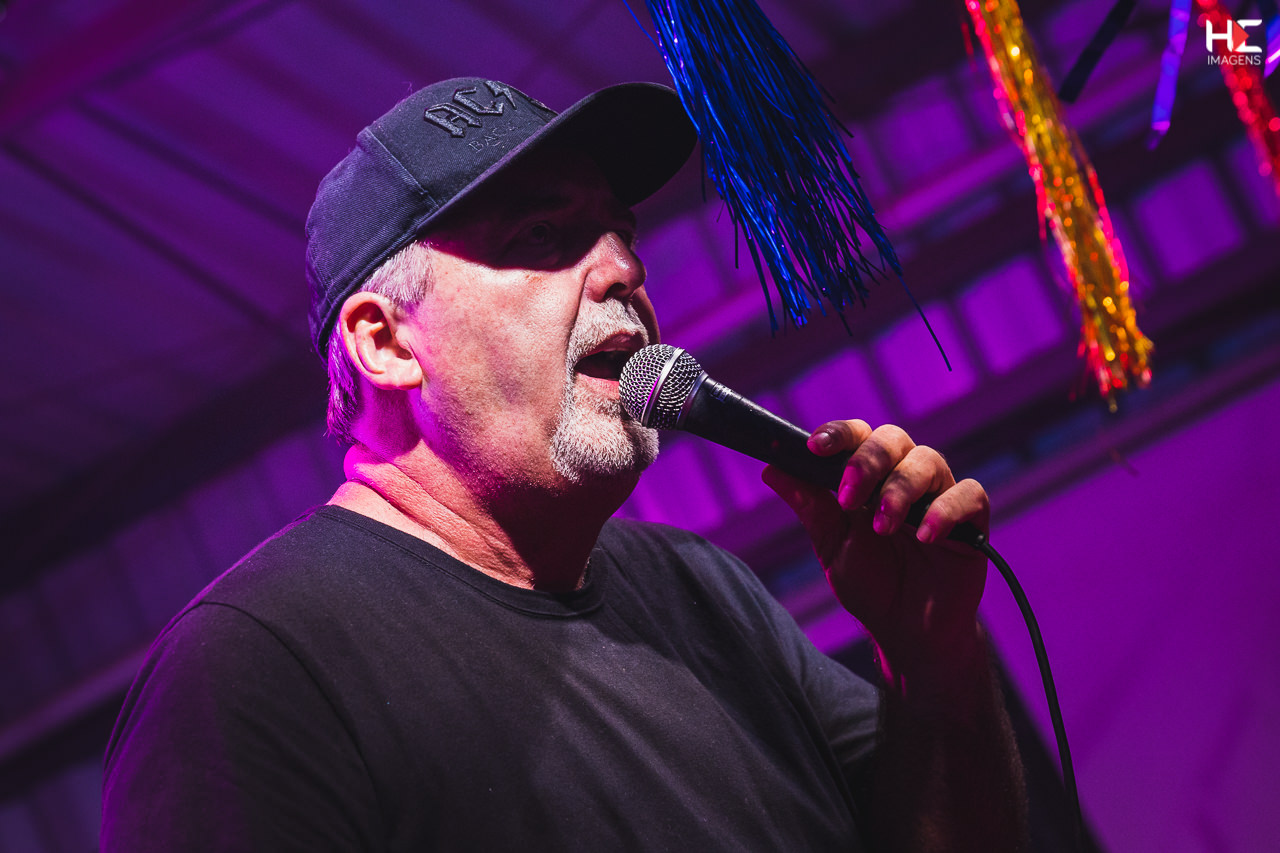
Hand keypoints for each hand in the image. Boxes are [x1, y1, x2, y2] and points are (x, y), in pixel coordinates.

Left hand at [763, 420, 990, 701]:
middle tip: (848, 497)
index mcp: (870, 477)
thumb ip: (810, 506)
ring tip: (883, 527)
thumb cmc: (871, 584)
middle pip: (893, 438)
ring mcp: (940, 496)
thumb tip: (771, 469)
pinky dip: (946, 510)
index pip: (857, 436)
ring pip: (929, 461)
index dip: (837, 434)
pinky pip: (970, 495)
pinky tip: (926, 536)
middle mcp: (905, 478)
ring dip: (900, 490)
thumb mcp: (832, 546)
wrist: (907, 631)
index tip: (813, 447)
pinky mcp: (972, 521)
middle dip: (867, 461)